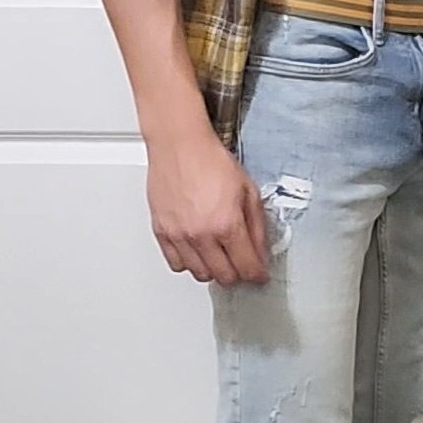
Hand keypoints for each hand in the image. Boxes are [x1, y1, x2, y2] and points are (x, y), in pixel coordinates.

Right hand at [147, 127, 269, 285]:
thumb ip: (257, 226)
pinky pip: (176, 264)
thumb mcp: (248, 191)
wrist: (180, 145)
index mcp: (227, 224)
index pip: (247, 267)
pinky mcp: (162, 232)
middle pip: (224, 277)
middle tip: (241, 264)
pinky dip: (189, 263)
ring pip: (199, 274)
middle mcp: (202, 234)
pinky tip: (197, 251)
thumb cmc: (211, 161)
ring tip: (219, 256)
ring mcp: (179, 235)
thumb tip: (260, 251)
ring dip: (213, 270)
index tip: (259, 274)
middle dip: (237, 274)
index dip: (257, 274)